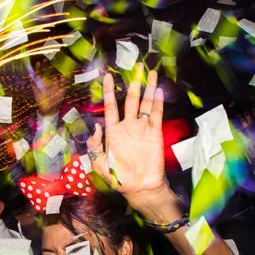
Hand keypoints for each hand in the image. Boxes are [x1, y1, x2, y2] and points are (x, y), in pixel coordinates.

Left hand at [88, 64, 167, 205]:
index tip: (107, 77)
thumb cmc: (118, 178)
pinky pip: (156, 115)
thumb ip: (95, 147)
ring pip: (145, 103)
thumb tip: (95, 128)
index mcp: (113, 132)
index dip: (109, 91)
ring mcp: (142, 129)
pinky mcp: (155, 134)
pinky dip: (158, 102)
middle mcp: (128, 126)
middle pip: (131, 100)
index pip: (110, 106)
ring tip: (151, 72)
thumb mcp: (100, 164)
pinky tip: (159, 90)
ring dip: (148, 88)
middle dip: (134, 83)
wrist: (139, 188)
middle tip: (137, 67)